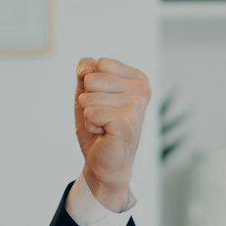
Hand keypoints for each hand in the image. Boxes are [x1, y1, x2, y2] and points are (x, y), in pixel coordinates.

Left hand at [73, 58, 148, 213]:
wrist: (105, 162)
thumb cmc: (99, 126)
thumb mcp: (88, 92)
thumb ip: (85, 72)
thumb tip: (84, 68)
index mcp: (136, 77)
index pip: (96, 63)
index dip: (90, 85)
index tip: (103, 103)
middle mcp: (141, 88)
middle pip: (91, 78)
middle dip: (88, 100)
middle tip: (102, 117)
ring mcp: (136, 104)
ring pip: (88, 97)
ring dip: (89, 114)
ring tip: (104, 125)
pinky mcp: (127, 120)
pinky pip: (90, 112)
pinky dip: (91, 125)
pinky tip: (105, 133)